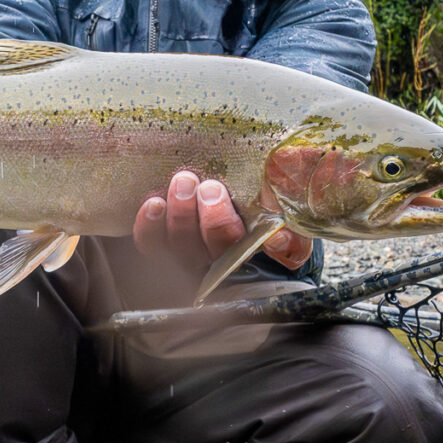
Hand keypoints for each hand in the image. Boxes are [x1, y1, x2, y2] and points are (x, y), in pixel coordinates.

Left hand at [132, 170, 311, 271]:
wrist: (235, 182)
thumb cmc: (265, 191)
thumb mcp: (290, 194)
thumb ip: (294, 210)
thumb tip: (280, 239)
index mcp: (267, 248)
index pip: (270, 255)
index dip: (273, 245)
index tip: (268, 227)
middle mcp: (226, 260)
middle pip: (218, 253)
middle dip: (214, 222)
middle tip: (211, 188)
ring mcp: (192, 255)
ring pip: (181, 249)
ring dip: (181, 217)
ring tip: (183, 182)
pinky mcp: (163, 244)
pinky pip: (151, 245)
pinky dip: (149, 227)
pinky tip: (153, 204)